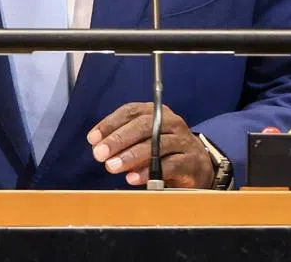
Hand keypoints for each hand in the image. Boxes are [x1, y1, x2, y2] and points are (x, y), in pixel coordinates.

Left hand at [87, 103, 212, 187]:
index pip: (131, 111)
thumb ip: (123, 142)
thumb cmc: (163, 151)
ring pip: (155, 145)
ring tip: (112, 167)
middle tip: (99, 154)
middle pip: (143, 125)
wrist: (197, 167)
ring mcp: (183, 140)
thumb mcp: (143, 142)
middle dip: (118, 139)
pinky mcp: (191, 161)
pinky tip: (132, 178)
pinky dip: (148, 172)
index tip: (92, 139)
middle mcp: (171, 122)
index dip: (110, 124)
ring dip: (130, 156)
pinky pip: (168, 165)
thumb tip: (98, 147)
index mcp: (156, 112)